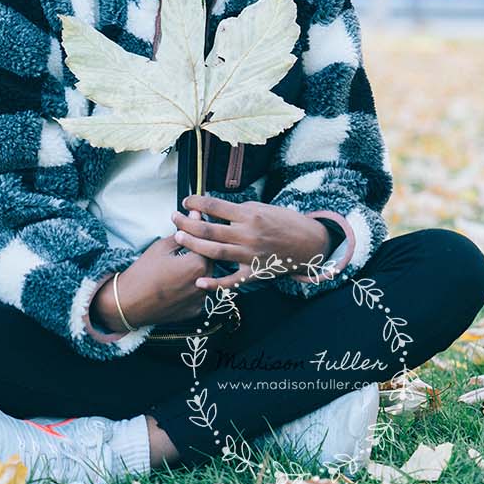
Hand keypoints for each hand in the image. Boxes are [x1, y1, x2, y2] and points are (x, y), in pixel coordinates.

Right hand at [92, 234, 213, 329]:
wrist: (128, 303)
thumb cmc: (143, 272)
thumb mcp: (162, 247)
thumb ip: (184, 231)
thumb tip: (195, 216)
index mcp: (198, 265)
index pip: (209, 243)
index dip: (201, 233)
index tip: (195, 225)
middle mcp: (203, 283)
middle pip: (211, 261)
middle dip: (201, 251)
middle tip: (187, 245)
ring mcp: (199, 300)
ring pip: (207, 278)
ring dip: (199, 269)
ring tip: (182, 264)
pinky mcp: (194, 311)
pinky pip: (200, 294)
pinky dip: (194, 286)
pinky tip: (180, 282)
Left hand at [171, 195, 331, 291]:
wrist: (311, 243)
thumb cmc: (286, 223)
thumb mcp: (264, 208)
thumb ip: (240, 210)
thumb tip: (216, 209)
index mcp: (250, 214)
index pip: (215, 206)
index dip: (197, 202)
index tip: (186, 200)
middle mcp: (248, 234)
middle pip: (209, 230)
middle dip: (187, 223)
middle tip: (173, 217)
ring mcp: (250, 255)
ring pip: (215, 252)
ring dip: (194, 245)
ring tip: (179, 237)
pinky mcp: (255, 272)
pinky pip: (232, 280)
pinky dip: (215, 283)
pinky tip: (200, 281)